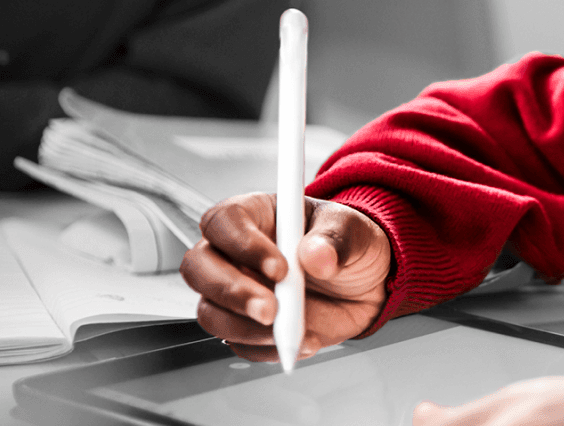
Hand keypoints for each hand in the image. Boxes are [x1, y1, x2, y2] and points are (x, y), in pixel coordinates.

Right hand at [179, 192, 391, 360]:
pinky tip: (300, 343)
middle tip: (272, 310)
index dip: (243, 245)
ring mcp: (235, 291)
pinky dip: (266, 348)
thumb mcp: (354, 230)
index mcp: (254, 215)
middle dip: (232, 293)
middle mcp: (234, 253)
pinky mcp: (245, 325)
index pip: (223, 222)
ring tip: (291, 332)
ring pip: (210, 312)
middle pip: (198, 268)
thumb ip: (335, 239)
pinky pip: (238, 343)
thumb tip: (315, 256)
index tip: (280, 269)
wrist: (365, 284)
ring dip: (246, 328)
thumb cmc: (348, 244)